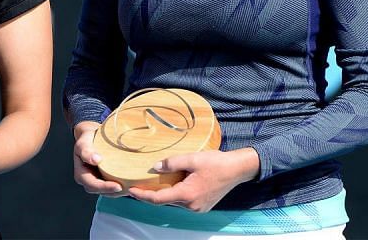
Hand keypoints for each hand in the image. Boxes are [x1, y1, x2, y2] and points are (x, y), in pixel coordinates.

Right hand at [72, 121, 125, 196]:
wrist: (92, 133)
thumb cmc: (87, 137)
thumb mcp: (84, 141)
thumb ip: (86, 150)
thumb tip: (95, 160)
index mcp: (81, 174)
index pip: (92, 185)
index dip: (104, 188)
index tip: (117, 186)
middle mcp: (89, 179)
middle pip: (101, 191)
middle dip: (115, 191)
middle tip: (129, 188)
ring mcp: (98, 179)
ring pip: (108, 191)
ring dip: (120, 191)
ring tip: (132, 187)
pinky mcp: (106, 177)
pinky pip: (113, 185)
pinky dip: (122, 185)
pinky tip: (131, 182)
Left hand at [129, 148, 259, 212]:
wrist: (237, 169)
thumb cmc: (216, 163)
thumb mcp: (192, 159)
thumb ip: (172, 163)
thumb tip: (155, 168)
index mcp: (187, 195)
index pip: (158, 199)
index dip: (143, 196)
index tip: (130, 191)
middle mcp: (191, 205)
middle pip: (166, 200)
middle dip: (153, 193)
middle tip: (139, 183)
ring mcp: (198, 208)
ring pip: (175, 201)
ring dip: (166, 193)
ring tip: (156, 181)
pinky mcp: (203, 206)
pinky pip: (184, 201)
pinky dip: (176, 194)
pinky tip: (173, 183)